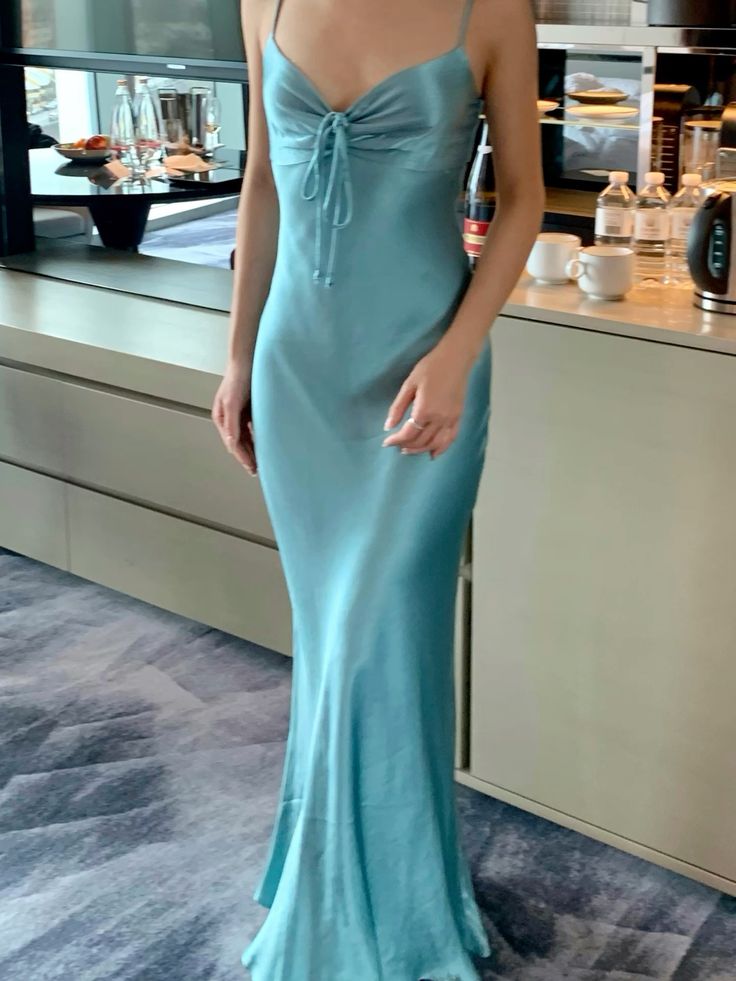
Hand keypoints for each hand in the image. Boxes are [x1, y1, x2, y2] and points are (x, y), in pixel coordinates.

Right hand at [211, 364, 256, 474]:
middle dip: (247, 457)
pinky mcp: (248, 409)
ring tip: (261, 462)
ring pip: (246, 437)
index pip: (233, 443)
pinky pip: (252, 429)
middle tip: (257, 470)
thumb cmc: (238, 379)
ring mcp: (239, 414)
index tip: (252, 467)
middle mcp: (229, 418)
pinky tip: (264, 445)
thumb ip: (231, 423)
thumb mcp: (233, 402)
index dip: (243, 457)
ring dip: (252, 449)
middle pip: (239, 443)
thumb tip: (231, 444)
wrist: (247, 360)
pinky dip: (257, 438)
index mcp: (222, 418)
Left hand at [382, 341, 471, 458]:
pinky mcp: (458, 417)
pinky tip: (433, 454)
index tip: (387, 442)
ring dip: (421, 450)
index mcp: (424, 410)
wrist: (455, 359)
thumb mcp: (409, 385)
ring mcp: (451, 419)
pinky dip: (442, 448)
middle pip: (421, 441)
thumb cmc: (430, 368)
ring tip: (410, 450)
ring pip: (435, 443)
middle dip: (407, 446)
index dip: (396, 441)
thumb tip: (388, 427)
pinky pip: (451, 438)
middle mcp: (439, 418)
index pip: (408, 434)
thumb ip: (398, 407)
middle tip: (397, 445)